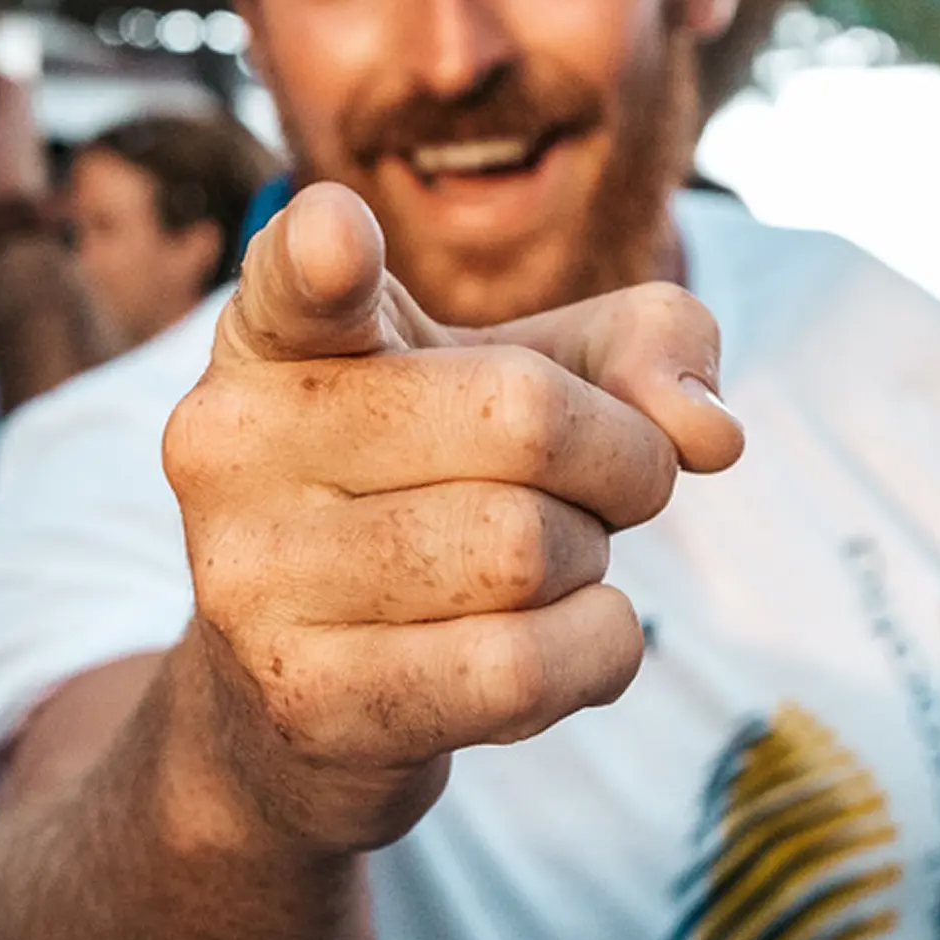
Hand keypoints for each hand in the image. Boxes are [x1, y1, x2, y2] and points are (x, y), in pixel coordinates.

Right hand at [162, 183, 744, 854]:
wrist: (301, 701)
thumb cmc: (439, 497)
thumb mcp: (536, 382)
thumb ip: (643, 347)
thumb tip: (706, 429)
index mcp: (275, 340)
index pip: (298, 280)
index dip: (327, 255)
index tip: (339, 236)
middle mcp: (232, 445)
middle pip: (525, 417)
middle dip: (620, 463)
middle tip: (599, 493)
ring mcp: (252, 580)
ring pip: (531, 551)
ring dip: (593, 567)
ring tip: (540, 574)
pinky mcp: (309, 704)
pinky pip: (524, 669)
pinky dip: (599, 653)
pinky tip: (566, 647)